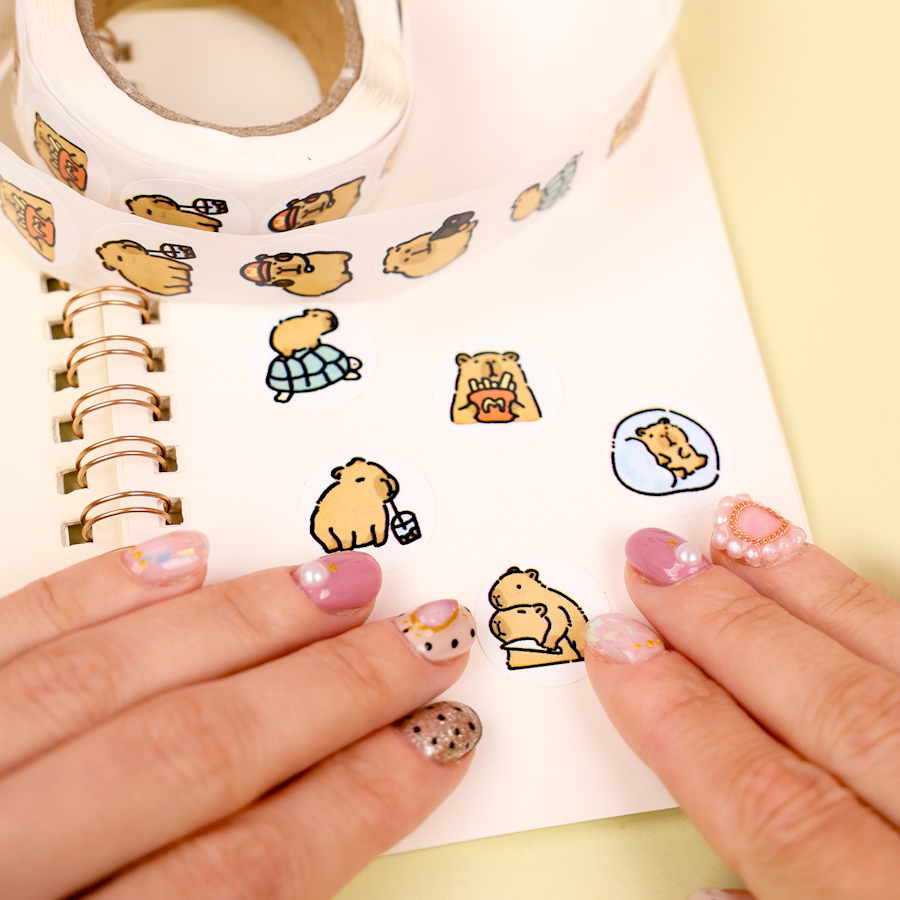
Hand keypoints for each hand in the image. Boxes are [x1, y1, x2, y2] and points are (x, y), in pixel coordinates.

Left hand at [0, 531, 479, 899]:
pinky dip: (98, 592)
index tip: (441, 739)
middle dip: (333, 692)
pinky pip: (0, 637)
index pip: (244, 875)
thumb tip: (331, 820)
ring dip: (244, 623)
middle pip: (195, 758)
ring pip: (112, 680)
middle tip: (427, 635)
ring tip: (341, 582)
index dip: (360, 800)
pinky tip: (182, 556)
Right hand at [583, 494, 899, 899]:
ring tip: (739, 534)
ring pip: (895, 666)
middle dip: (725, 629)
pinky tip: (841, 578)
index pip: (769, 801)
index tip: (618, 652)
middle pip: (831, 710)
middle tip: (654, 567)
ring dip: (809, 593)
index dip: (678, 717)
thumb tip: (706, 883)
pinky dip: (886, 611)